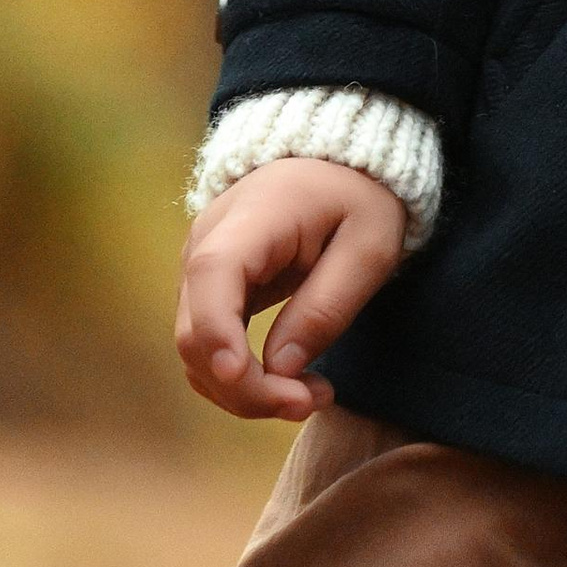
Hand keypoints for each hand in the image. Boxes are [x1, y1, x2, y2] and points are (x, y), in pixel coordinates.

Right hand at [174, 159, 406, 421]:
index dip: (218, 335)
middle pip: (197, 331)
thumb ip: (327, 304)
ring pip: (196, 351)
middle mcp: (208, 242)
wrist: (337, 164)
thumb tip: (280, 369)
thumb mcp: (369, 246)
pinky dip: (241, 377)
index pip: (212, 276)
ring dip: (245, 391)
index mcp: (252, 215)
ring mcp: (200, 267)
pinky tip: (289, 383)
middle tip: (311, 402)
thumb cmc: (358, 198)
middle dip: (246, 386)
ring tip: (311, 396)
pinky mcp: (208, 290)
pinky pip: (209, 346)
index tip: (250, 380)